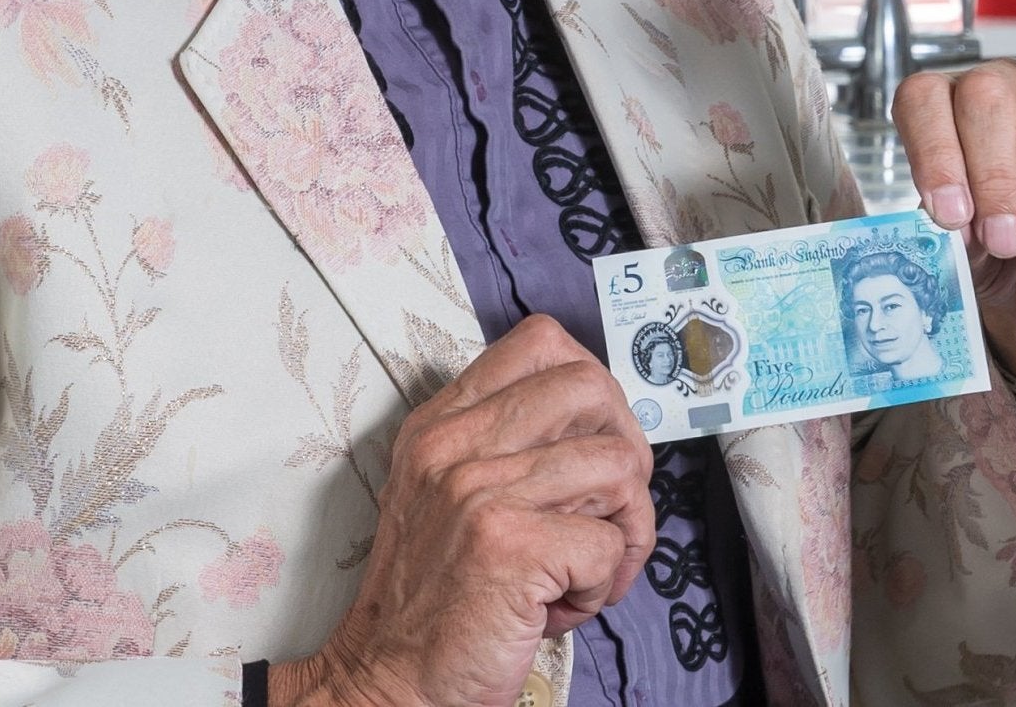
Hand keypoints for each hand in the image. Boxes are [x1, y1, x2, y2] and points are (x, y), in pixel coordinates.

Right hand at [273, 315, 655, 706]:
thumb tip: (608, 423)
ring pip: (619, 467)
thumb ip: (510, 444)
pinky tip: (564, 605)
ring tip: (587, 570)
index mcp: (443, 423)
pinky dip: (605, 584)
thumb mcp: (449, 491)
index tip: (594, 440)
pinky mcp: (509, 547)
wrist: (388, 679)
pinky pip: (611, 543)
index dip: (593, 386)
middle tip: (608, 508)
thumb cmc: (437, 595)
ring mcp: (479, 491)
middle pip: (593, 388)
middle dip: (627, 450)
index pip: (540, 341)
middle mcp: (456, 445)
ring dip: (625, 530)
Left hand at [893, 59, 1015, 400]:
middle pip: (990, 112)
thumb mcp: (963, 244)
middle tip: (1002, 248)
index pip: (925, 99)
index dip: (932, 155)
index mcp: (950, 103)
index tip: (947, 216)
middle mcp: (1008, 89)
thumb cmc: (1000, 240)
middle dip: (995, 194)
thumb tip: (960, 239)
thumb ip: (953, 238)